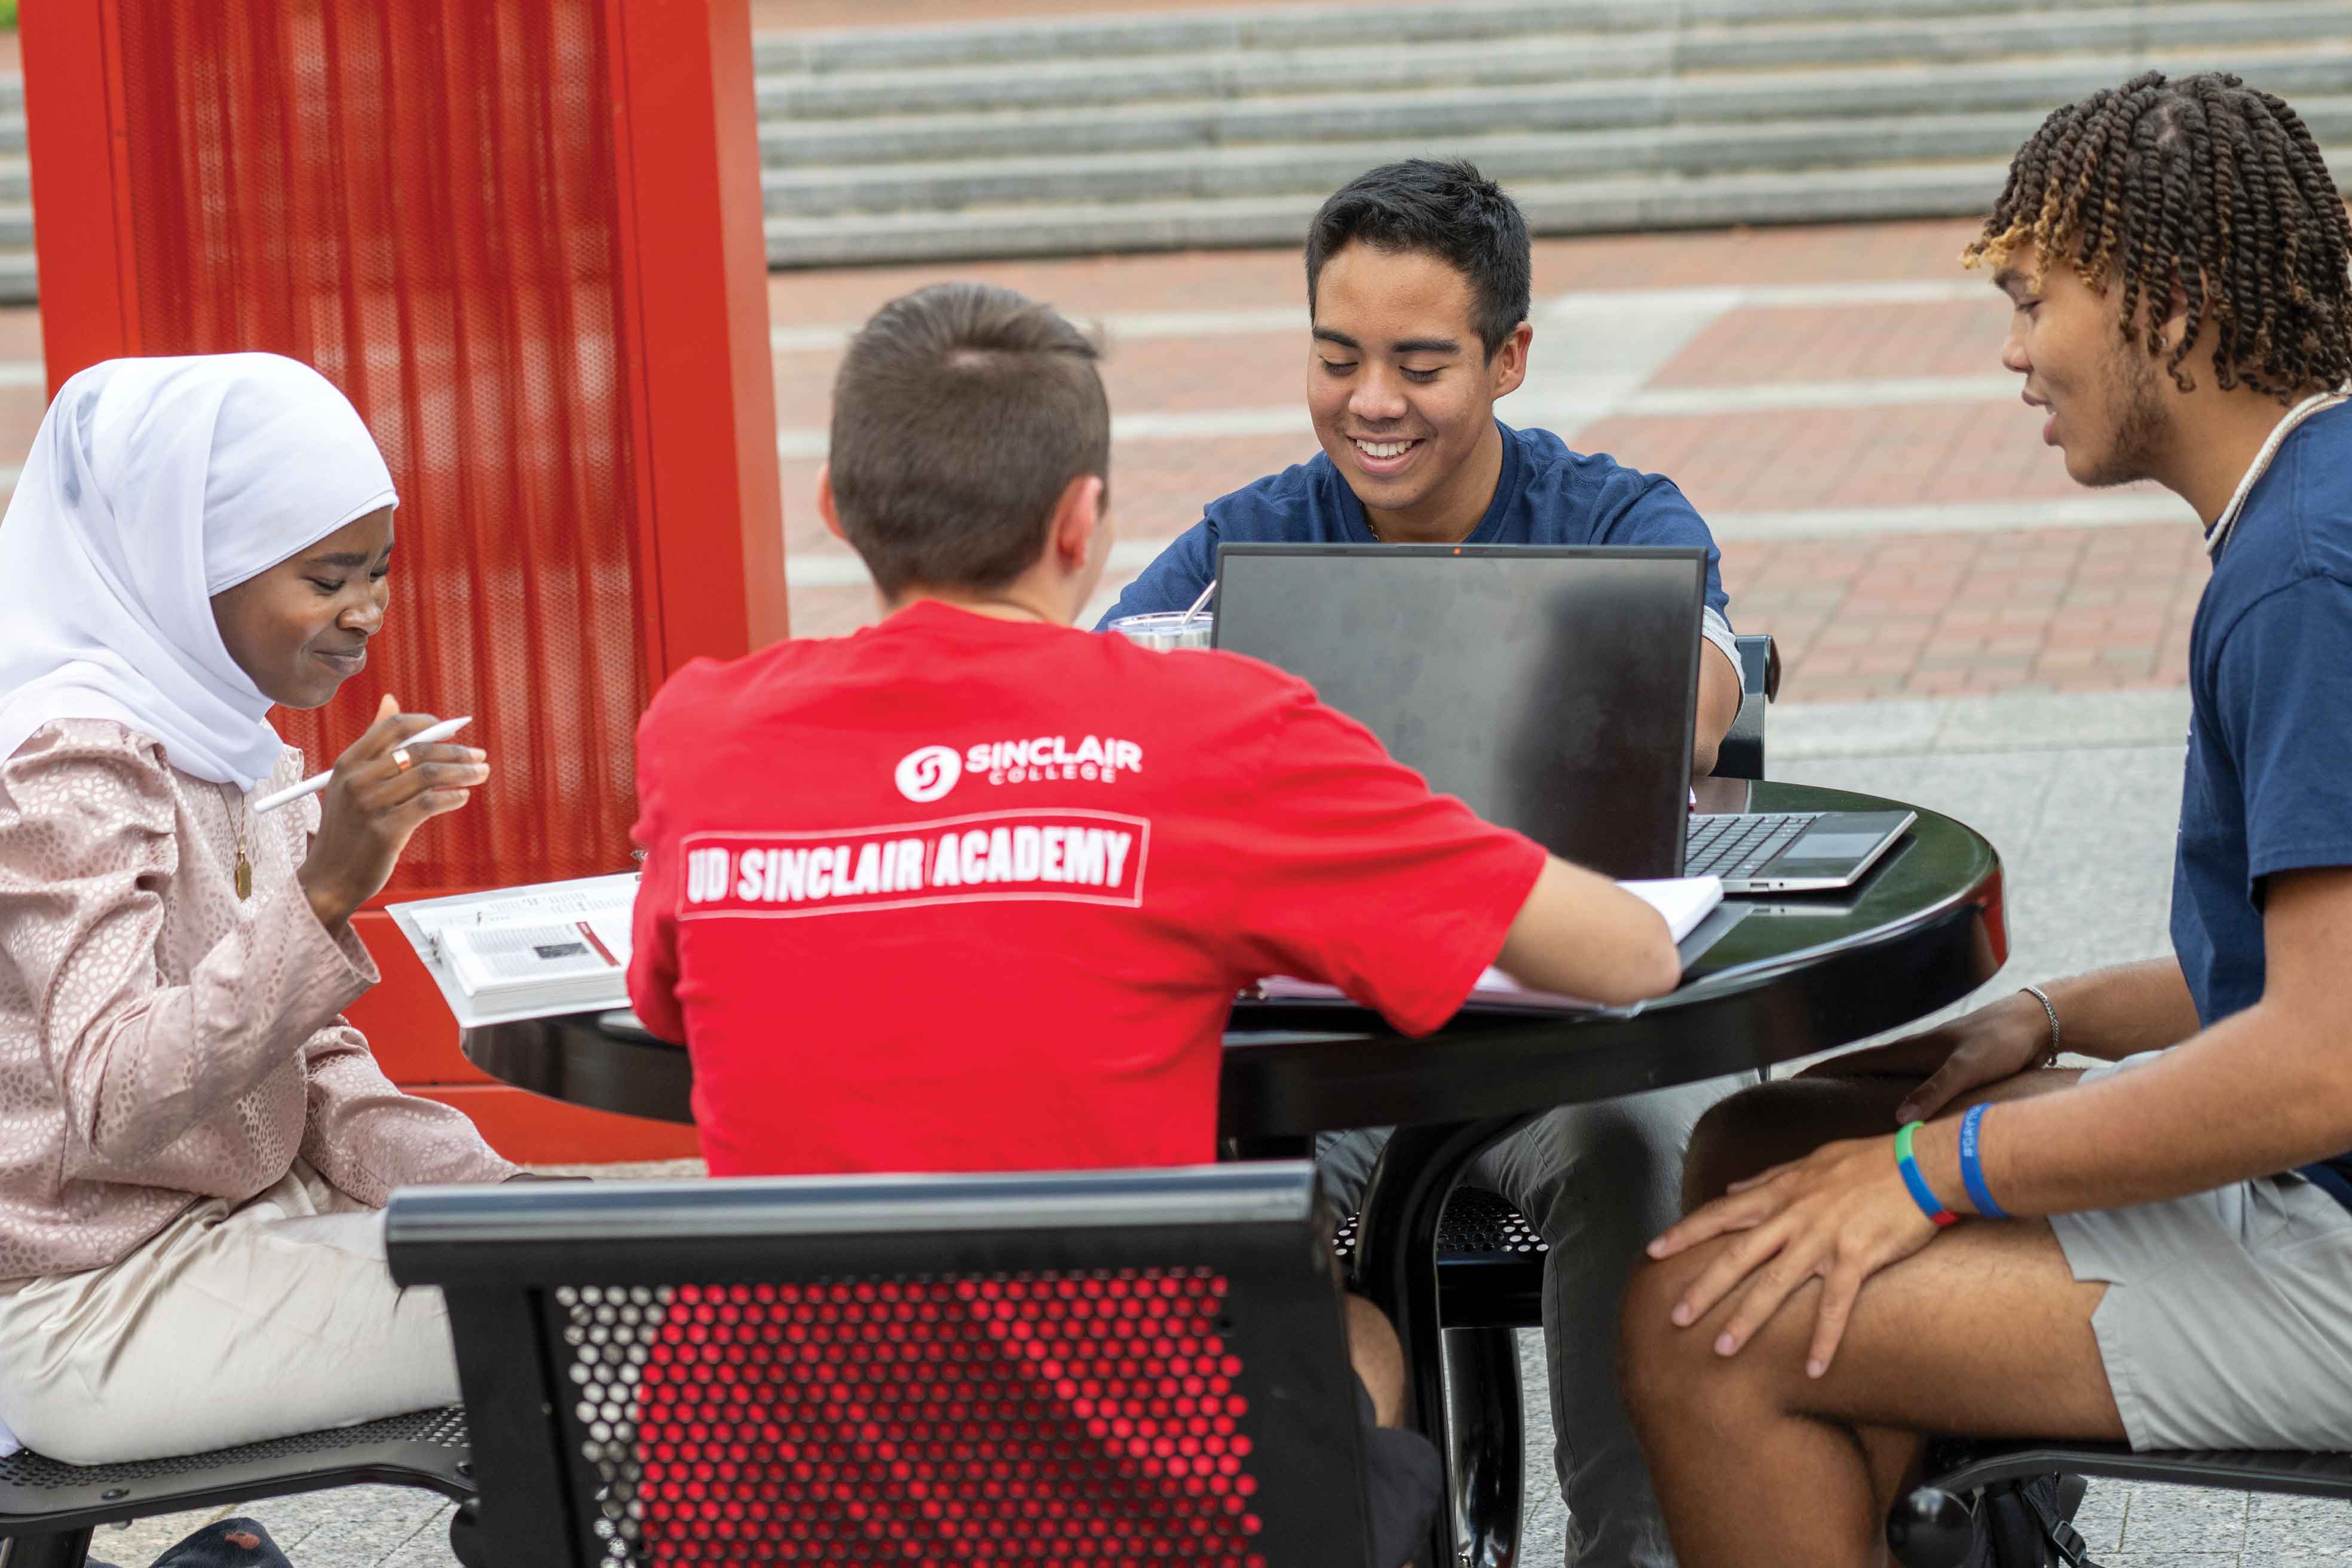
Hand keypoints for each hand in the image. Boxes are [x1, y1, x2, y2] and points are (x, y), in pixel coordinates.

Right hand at [298, 695, 490, 930]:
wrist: (330, 878)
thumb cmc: (348, 830)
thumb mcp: (351, 782)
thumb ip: (374, 744)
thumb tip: (391, 699)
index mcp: (348, 763)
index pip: (393, 727)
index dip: (428, 723)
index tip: (453, 730)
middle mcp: (357, 779)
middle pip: (417, 749)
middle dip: (455, 750)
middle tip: (479, 755)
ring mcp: (370, 805)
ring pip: (428, 774)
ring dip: (462, 771)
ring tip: (480, 773)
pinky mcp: (386, 831)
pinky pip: (429, 803)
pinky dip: (452, 796)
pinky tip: (461, 797)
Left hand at [1646, 1134, 1941, 1376]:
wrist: (1921, 1165)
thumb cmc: (1868, 1162)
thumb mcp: (1810, 1162)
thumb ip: (1768, 1179)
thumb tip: (1731, 1188)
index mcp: (1781, 1194)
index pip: (1720, 1214)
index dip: (1685, 1233)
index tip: (1653, 1251)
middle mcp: (1793, 1218)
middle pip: (1738, 1257)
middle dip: (1704, 1288)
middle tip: (1676, 1318)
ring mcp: (1823, 1240)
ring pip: (1775, 1284)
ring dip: (1747, 1319)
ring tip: (1722, 1349)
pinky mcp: (1856, 1259)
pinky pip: (1835, 1306)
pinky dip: (1824, 1339)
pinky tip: (1814, 1369)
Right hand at [1797, 991, 2052, 1121]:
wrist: (2036, 1025)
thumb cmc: (2001, 1040)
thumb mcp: (1968, 1066)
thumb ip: (1935, 1090)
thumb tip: (1899, 1119)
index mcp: (1909, 1052)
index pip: (1854, 1061)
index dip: (1823, 1071)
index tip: (1792, 1082)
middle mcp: (1913, 1059)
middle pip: (1863, 1074)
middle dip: (1834, 1087)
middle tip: (1805, 1108)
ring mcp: (1929, 1068)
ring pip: (1885, 1086)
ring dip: (1862, 1097)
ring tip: (1839, 1119)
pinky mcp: (1948, 1078)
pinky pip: (1911, 1096)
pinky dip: (1895, 1107)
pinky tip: (1897, 1123)